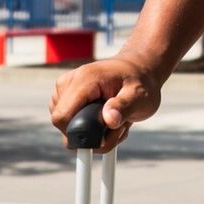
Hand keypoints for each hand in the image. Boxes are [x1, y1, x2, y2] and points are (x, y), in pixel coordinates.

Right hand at [49, 52, 163, 151]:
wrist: (139, 69)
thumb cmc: (141, 81)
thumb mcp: (140, 96)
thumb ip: (124, 107)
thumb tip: (109, 120)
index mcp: (84, 80)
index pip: (62, 117)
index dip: (79, 135)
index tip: (105, 135)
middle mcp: (68, 83)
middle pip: (64, 125)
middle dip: (91, 135)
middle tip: (117, 126)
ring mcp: (64, 89)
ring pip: (67, 127)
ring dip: (93, 133)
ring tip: (114, 120)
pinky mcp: (65, 96)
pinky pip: (69, 122)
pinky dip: (89, 127)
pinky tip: (106, 118)